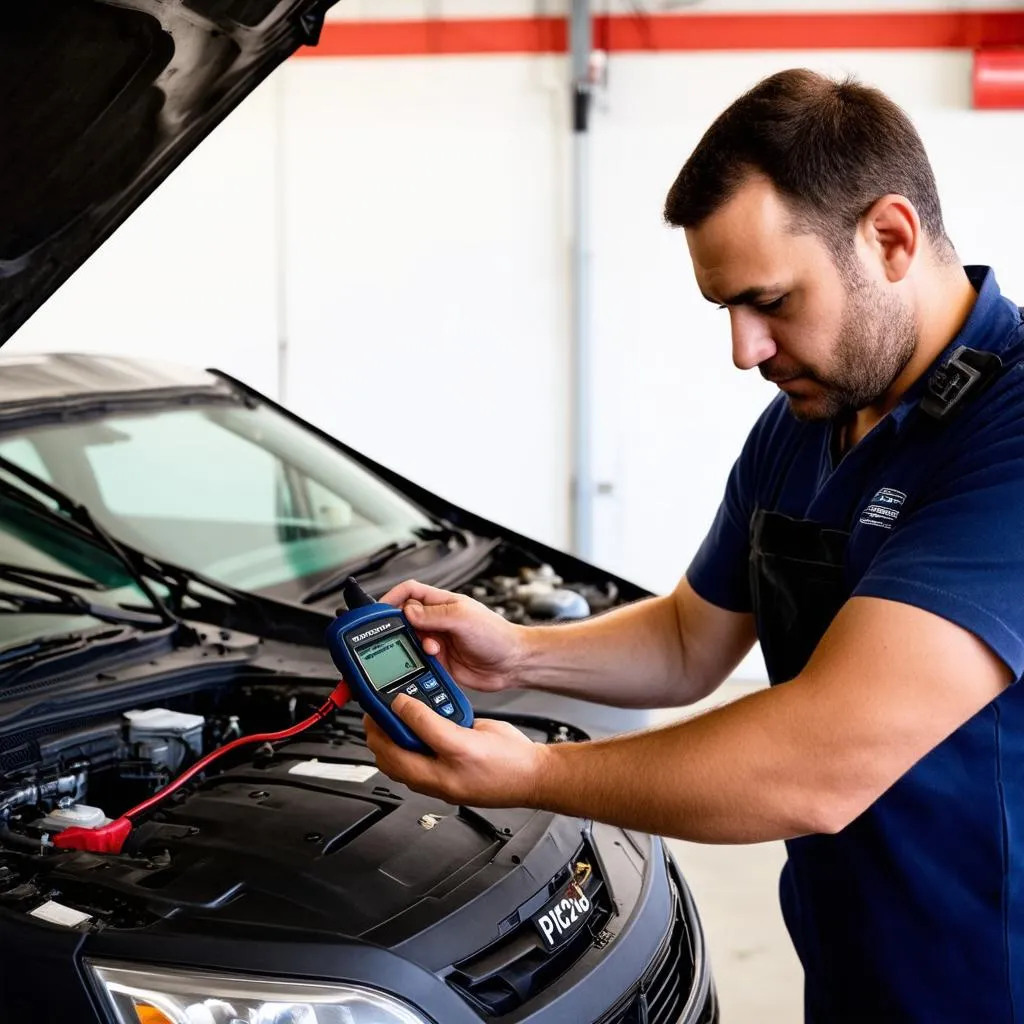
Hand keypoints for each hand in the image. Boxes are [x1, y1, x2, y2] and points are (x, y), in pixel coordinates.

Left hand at [364, 695, 547, 807]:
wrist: (536, 772)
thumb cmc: (506, 769)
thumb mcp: (461, 742)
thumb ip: (427, 725)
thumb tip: (401, 708)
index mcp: (429, 778)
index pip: (387, 753)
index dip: (375, 728)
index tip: (372, 704)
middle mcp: (434, 773)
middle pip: (394, 749)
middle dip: (387, 724)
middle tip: (384, 700)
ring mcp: (447, 763)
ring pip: (413, 742)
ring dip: (407, 721)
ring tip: (406, 701)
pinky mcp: (460, 752)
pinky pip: (435, 736)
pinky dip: (429, 719)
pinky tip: (435, 705)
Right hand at [379, 579, 526, 692]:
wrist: (512, 664)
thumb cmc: (497, 635)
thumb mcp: (463, 618)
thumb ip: (433, 615)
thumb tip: (407, 612)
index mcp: (442, 603)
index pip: (409, 592)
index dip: (392, 598)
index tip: (378, 611)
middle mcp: (437, 621)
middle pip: (404, 619)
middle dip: (400, 628)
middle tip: (403, 637)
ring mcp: (438, 641)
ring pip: (410, 642)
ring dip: (413, 648)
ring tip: (431, 651)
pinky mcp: (439, 662)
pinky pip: (418, 661)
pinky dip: (418, 664)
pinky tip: (428, 664)